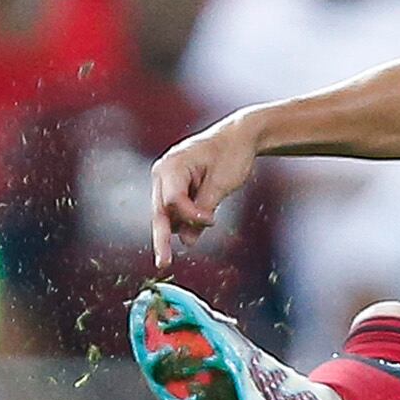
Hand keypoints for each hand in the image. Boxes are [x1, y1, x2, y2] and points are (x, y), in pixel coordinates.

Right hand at [149, 118, 256, 266]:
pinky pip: (176, 210)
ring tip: (210, 213)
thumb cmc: (231, 154)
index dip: (191, 215)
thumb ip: (203, 210)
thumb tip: (186, 242)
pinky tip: (205, 213)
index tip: (212, 221)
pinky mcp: (174, 186)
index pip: (173, 201)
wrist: (239, 136)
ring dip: (185, 223)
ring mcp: (166, 179)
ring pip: (168, 214)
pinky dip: (189, 217)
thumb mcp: (221, 183)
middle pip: (160, 211)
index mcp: (172, 166)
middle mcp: (162, 172)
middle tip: (163, 264)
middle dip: (163, 238)